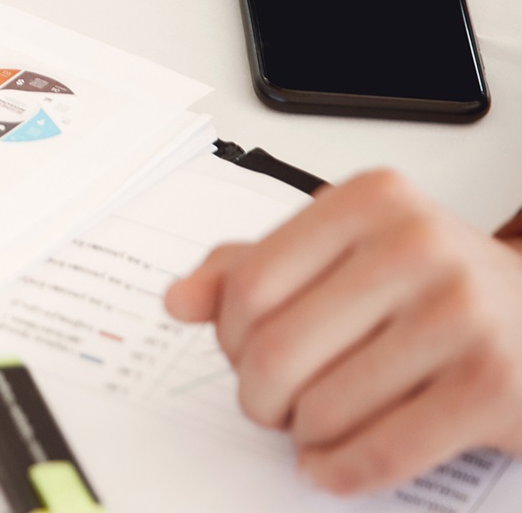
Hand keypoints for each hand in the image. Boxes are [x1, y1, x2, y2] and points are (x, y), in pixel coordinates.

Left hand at [165, 169, 521, 494]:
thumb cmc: (433, 285)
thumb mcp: (347, 250)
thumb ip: (256, 265)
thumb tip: (180, 301)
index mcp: (370, 201)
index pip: (249, 283)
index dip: (229, 338)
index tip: (241, 356)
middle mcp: (417, 246)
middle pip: (277, 349)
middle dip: (259, 396)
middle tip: (271, 405)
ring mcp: (461, 315)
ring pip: (324, 406)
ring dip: (303, 435)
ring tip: (312, 427)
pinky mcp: (493, 386)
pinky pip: (383, 449)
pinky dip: (341, 470)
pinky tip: (331, 466)